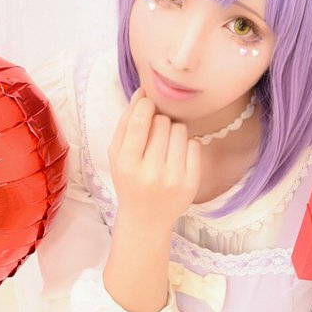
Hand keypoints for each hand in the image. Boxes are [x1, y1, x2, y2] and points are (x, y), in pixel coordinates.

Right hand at [107, 86, 201, 231]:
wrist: (145, 219)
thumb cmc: (129, 180)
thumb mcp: (117, 155)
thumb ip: (126, 123)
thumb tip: (142, 93)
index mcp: (127, 164)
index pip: (141, 122)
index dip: (145, 105)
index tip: (147, 104)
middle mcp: (151, 173)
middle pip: (162, 122)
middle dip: (158, 122)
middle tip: (154, 136)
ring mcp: (173, 179)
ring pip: (180, 130)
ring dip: (173, 132)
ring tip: (165, 147)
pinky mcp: (191, 183)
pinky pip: (194, 145)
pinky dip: (186, 146)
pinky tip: (176, 158)